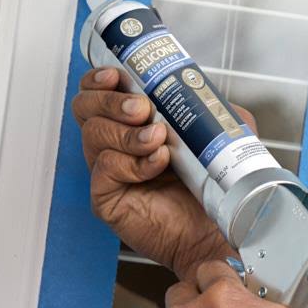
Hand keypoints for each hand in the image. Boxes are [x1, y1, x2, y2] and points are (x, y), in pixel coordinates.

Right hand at [71, 67, 257, 279]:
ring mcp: (109, 172)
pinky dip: (132, 161)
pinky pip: (104, 168)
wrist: (218, 231)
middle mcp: (116, 145)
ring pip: (94, 134)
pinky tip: (158, 163)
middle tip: (143, 109)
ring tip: (159, 140)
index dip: (100, 80)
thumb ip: (210, 108)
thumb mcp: (221, 135)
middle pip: (86, 108)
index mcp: (133, 124)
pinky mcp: (107, 198)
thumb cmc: (214, 188)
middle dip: (111, 101)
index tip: (117, 75)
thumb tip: (202, 89)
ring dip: (127, 132)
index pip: (98, 92)